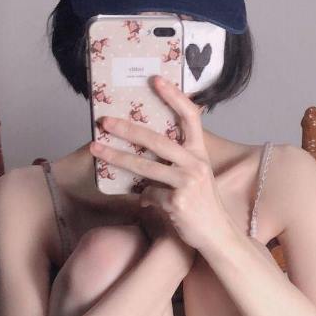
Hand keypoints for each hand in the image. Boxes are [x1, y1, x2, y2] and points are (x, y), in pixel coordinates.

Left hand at [89, 76, 234, 254]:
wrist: (217, 235)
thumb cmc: (204, 206)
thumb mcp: (196, 178)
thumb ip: (177, 164)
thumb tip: (147, 159)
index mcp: (200, 153)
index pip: (190, 117)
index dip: (174, 96)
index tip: (155, 80)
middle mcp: (196, 164)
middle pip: (157, 140)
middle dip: (127, 129)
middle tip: (105, 121)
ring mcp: (187, 183)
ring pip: (145, 167)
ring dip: (117, 157)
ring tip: (97, 149)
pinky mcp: (177, 203)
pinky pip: (149, 195)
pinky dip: (145, 199)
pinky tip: (147, 204)